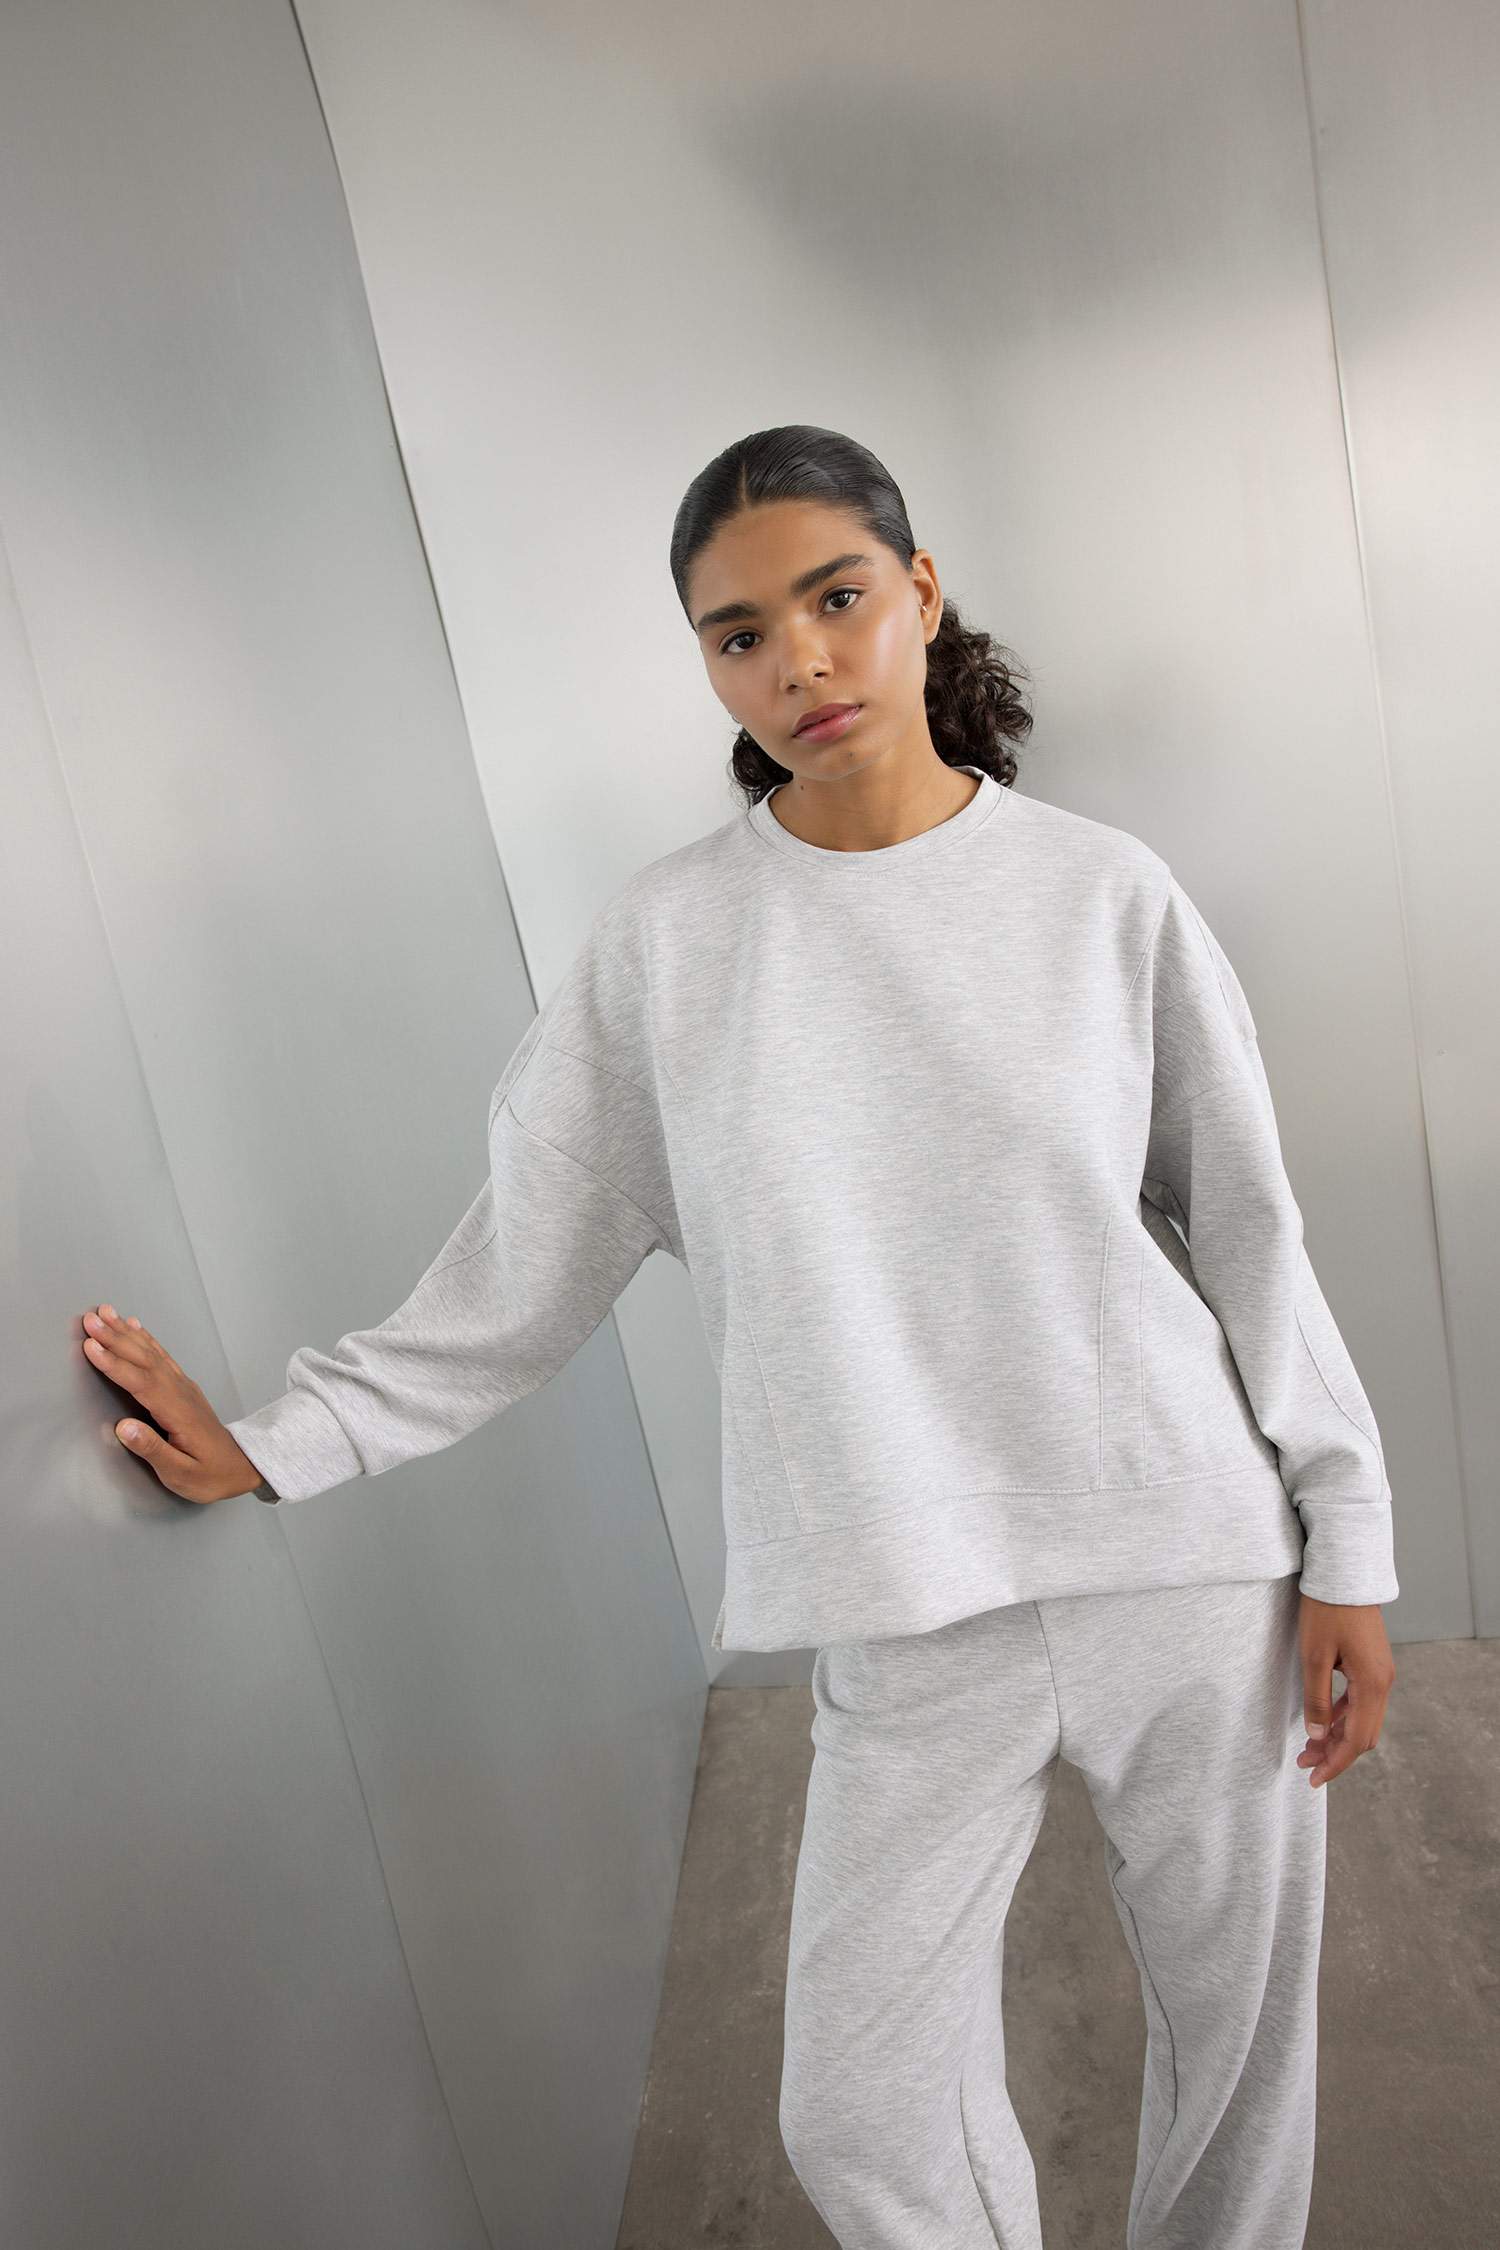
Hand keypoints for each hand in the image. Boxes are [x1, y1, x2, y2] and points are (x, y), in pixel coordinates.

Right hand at [80, 1303, 262, 1503]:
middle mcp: (181, 1392)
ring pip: (152, 1353)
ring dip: (127, 1333)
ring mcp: (183, 1386)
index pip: (141, 1383)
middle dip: (115, 1338)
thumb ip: (153, 1450)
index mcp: (177, 1413)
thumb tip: (122, 1427)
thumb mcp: (181, 1474)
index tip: (92, 1347)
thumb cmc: (209, 1476)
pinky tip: (135, 1327)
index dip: (115, 1364)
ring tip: (105, 1313)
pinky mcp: (183, 1386)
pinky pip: (161, 1356)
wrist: (241, 1469)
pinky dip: (146, 1339)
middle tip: (90, 1319)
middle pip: (144, 1360)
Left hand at [1297, 1595, 1395, 1787]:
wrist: (1344, 1574)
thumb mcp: (1314, 1656)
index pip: (1356, 1740)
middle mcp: (1383, 1683)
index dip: (1335, 1763)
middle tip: (1305, 1763)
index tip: (1313, 1778)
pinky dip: (1343, 1717)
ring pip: (1362, 1720)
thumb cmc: (1326, 1610)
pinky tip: (1322, 1721)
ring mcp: (1380, 1674)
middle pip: (1363, 1735)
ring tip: (1309, 1747)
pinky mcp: (1373, 1665)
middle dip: (1335, 1754)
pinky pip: (1360, 1702)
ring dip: (1338, 1736)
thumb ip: (1316, 1698)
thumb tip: (1317, 1736)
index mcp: (1372, 1685)